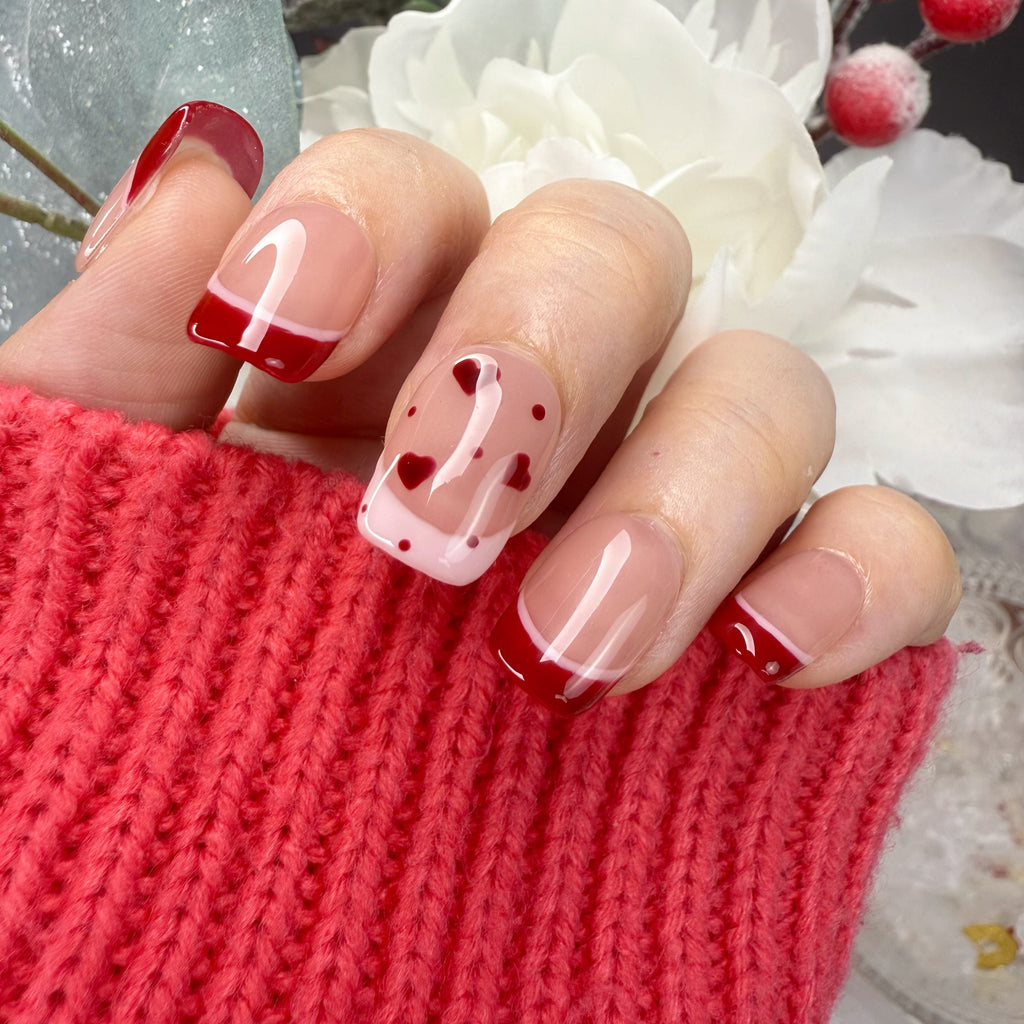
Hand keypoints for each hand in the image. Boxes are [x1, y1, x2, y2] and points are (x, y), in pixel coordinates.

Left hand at [0, 105, 960, 713]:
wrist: (241, 920)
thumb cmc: (154, 721)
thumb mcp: (92, 547)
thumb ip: (105, 374)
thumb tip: (201, 188)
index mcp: (379, 360)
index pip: (418, 196)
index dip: (364, 222)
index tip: (270, 338)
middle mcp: (542, 409)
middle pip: (616, 257)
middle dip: (542, 358)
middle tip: (439, 526)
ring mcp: (665, 506)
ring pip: (763, 390)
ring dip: (685, 493)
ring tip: (574, 647)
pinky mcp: (763, 622)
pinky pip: (876, 548)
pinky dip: (853, 580)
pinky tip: (770, 656)